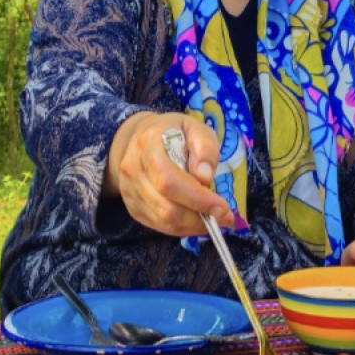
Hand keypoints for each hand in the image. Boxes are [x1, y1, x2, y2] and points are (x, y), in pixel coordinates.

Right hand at [105, 111, 232, 237]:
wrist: (137, 140)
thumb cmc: (171, 132)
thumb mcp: (194, 127)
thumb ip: (204, 147)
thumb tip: (205, 177)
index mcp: (147, 146)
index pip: (168, 180)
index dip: (196, 198)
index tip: (223, 206)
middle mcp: (132, 171)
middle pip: (165, 207)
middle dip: (200, 217)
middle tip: (225, 217)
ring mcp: (129, 192)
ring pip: (164, 221)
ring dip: (194, 225)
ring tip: (215, 219)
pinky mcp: (133, 208)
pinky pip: (160, 226)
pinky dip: (183, 228)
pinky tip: (198, 220)